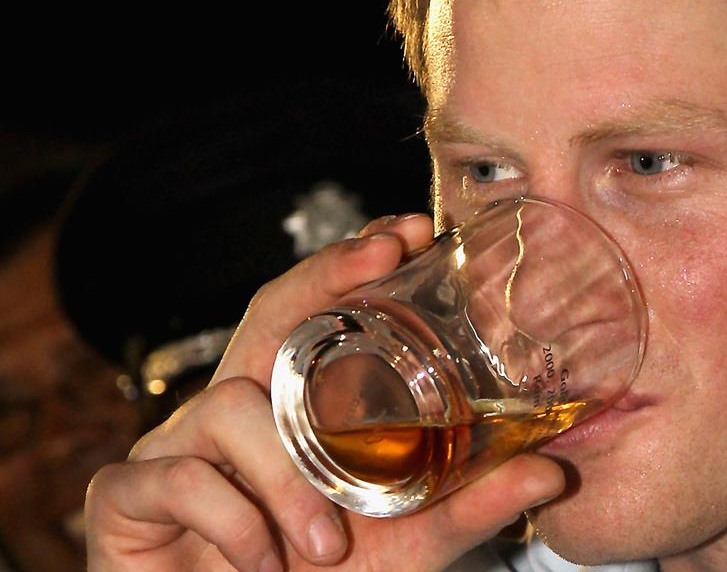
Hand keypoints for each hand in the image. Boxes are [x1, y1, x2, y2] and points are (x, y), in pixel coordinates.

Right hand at [85, 214, 565, 570]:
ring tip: (326, 540)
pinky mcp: (129, 495)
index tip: (408, 231)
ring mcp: (178, 446)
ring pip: (230, 405)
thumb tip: (554, 474)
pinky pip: (179, 479)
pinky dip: (232, 522)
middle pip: (267, 314)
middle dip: (321, 276)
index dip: (350, 266)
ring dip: (287, 474)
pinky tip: (263, 560)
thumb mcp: (407, 543)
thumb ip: (470, 507)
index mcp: (293, 409)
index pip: (314, 316)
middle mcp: (236, 409)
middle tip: (381, 259)